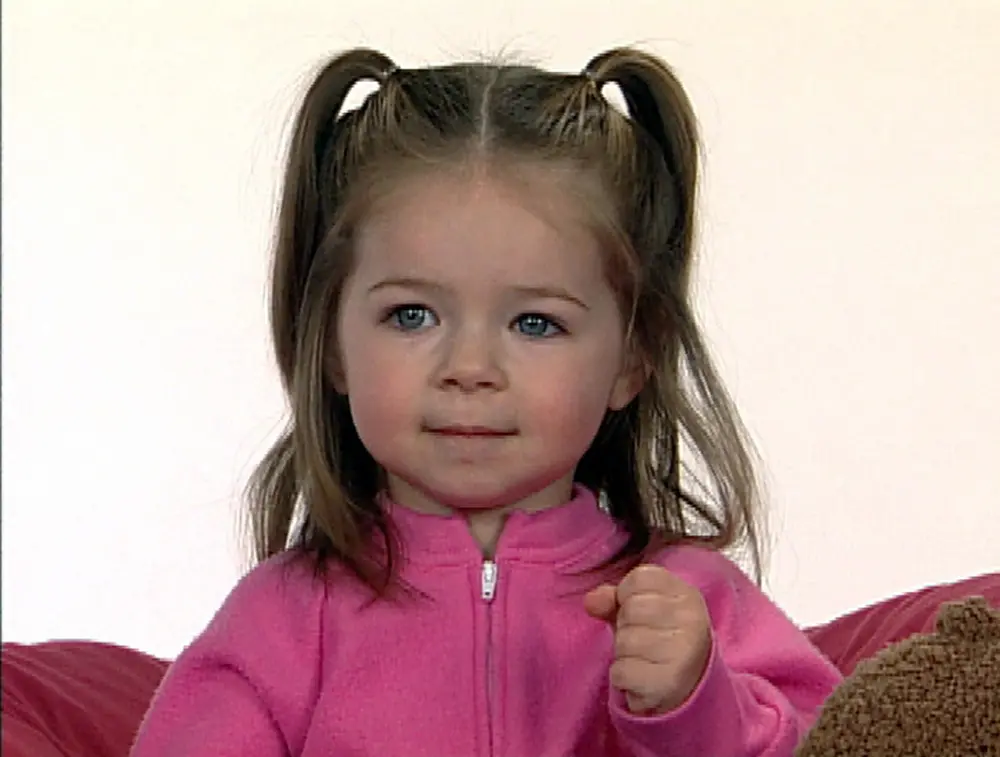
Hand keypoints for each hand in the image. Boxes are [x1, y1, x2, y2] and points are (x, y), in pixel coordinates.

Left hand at [584, 565, 711, 714]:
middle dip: (625, 625)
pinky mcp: (669, 682)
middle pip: (631, 609)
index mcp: (686, 595)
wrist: (686, 688)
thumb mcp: (640, 609)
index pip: (640, 577)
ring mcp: (683, 652)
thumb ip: (614, 598)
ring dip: (623, 653)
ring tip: (642, 659)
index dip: (626, 594)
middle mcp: (691, 620)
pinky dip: (622, 676)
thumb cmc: (658, 639)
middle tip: (641, 639)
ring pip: (625, 641)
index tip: (637, 610)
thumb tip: (591, 601)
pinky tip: (640, 677)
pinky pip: (621, 671)